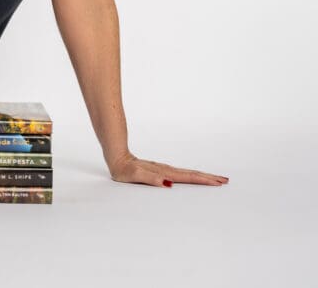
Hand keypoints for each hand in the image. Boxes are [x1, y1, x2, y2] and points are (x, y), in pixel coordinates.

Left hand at [107, 151, 228, 186]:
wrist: (117, 158)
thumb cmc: (124, 170)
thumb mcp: (134, 176)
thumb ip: (150, 179)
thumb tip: (167, 183)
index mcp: (163, 173)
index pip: (187, 177)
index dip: (203, 180)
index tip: (218, 182)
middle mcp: (166, 170)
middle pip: (191, 174)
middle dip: (209, 177)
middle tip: (225, 180)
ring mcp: (164, 169)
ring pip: (188, 173)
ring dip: (203, 176)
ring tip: (216, 179)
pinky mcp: (161, 170)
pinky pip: (181, 173)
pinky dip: (191, 175)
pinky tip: (193, 177)